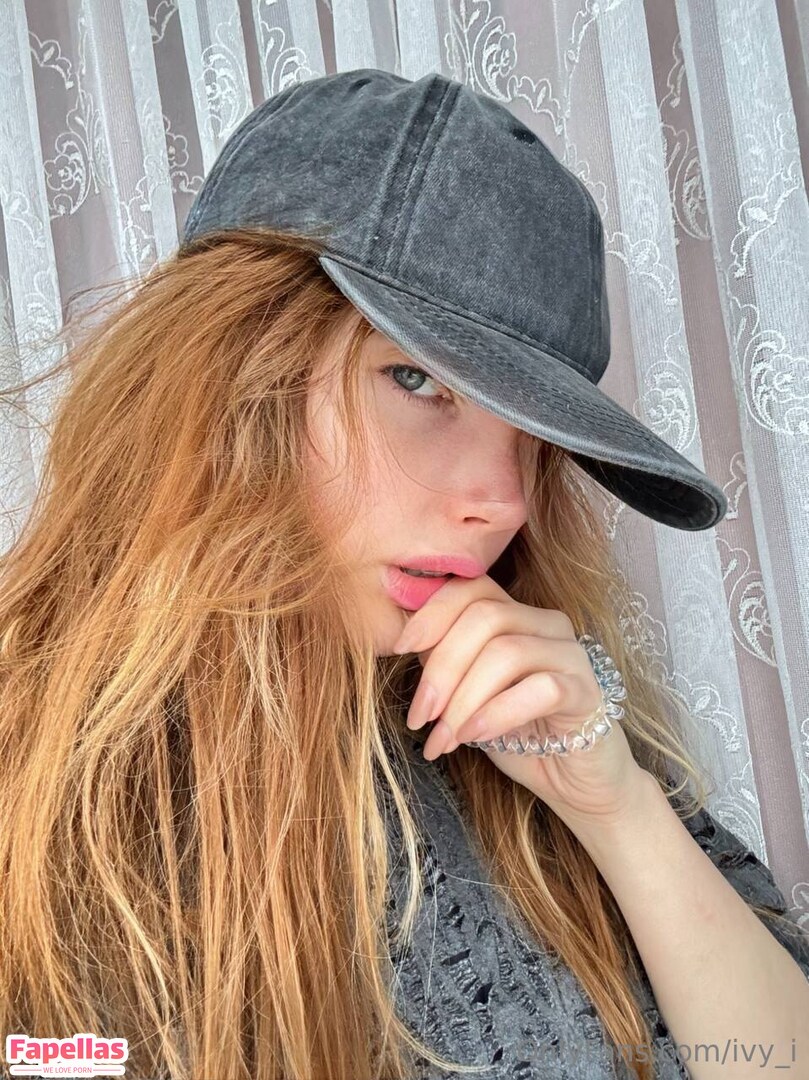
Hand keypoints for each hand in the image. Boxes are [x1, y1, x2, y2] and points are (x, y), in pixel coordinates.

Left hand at [392, 573, 648, 828]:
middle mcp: (547, 624)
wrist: (573, 782)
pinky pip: (540, 689)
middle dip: (442, 668)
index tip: (400, 649)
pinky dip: (497, 713)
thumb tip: (406, 640)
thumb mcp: (469, 693)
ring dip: (463, 699)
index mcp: (518, 615)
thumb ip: (445, 661)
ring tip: (443, 738)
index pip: (472, 588)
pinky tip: (475, 736)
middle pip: (484, 618)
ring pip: (506, 653)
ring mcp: (572, 655)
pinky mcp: (588, 692)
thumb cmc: (517, 734)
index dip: (432, 613)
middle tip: (419, 716)